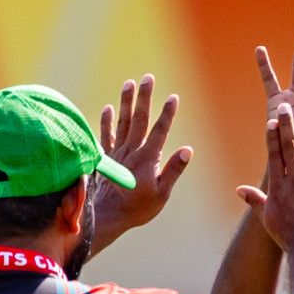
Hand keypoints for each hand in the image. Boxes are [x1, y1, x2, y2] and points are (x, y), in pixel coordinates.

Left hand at [93, 74, 192, 235]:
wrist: (107, 216)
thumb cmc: (137, 208)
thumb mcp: (161, 193)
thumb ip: (173, 170)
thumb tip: (187, 150)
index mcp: (148, 158)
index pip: (160, 131)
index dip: (168, 113)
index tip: (173, 97)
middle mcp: (132, 151)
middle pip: (139, 118)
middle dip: (145, 97)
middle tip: (148, 77)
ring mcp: (117, 153)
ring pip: (122, 122)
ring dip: (126, 101)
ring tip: (129, 83)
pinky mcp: (106, 158)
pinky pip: (106, 135)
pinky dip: (107, 121)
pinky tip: (108, 108)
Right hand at [237, 104, 293, 247]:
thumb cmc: (289, 236)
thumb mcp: (268, 218)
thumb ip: (255, 200)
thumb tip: (239, 189)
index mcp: (279, 188)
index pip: (274, 157)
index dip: (272, 137)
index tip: (271, 121)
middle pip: (290, 148)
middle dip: (287, 126)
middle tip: (285, 107)